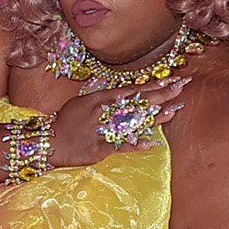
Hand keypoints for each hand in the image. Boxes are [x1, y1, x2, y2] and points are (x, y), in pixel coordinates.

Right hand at [46, 77, 187, 169]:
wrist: (48, 142)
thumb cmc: (65, 122)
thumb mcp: (82, 103)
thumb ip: (103, 98)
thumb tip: (124, 93)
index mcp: (98, 98)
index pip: (130, 90)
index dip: (151, 86)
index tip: (170, 81)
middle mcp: (102, 111)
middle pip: (136, 102)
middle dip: (160, 94)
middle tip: (180, 87)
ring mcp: (101, 129)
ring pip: (132, 121)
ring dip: (154, 116)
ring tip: (174, 110)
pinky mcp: (99, 147)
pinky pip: (120, 145)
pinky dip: (135, 144)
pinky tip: (150, 142)